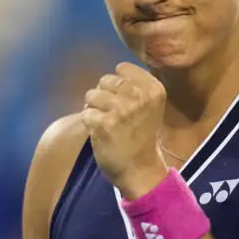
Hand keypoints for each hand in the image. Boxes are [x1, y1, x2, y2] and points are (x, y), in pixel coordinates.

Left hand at [81, 62, 168, 197]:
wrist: (141, 170)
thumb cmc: (142, 136)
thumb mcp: (150, 106)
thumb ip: (134, 86)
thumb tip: (111, 74)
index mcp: (153, 89)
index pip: (122, 68)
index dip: (117, 84)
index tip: (124, 101)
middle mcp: (139, 96)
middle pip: (105, 80)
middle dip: (104, 96)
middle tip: (115, 116)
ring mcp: (121, 109)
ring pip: (91, 95)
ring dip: (95, 109)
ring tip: (108, 124)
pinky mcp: (103, 123)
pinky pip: (85, 113)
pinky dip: (89, 124)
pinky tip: (102, 134)